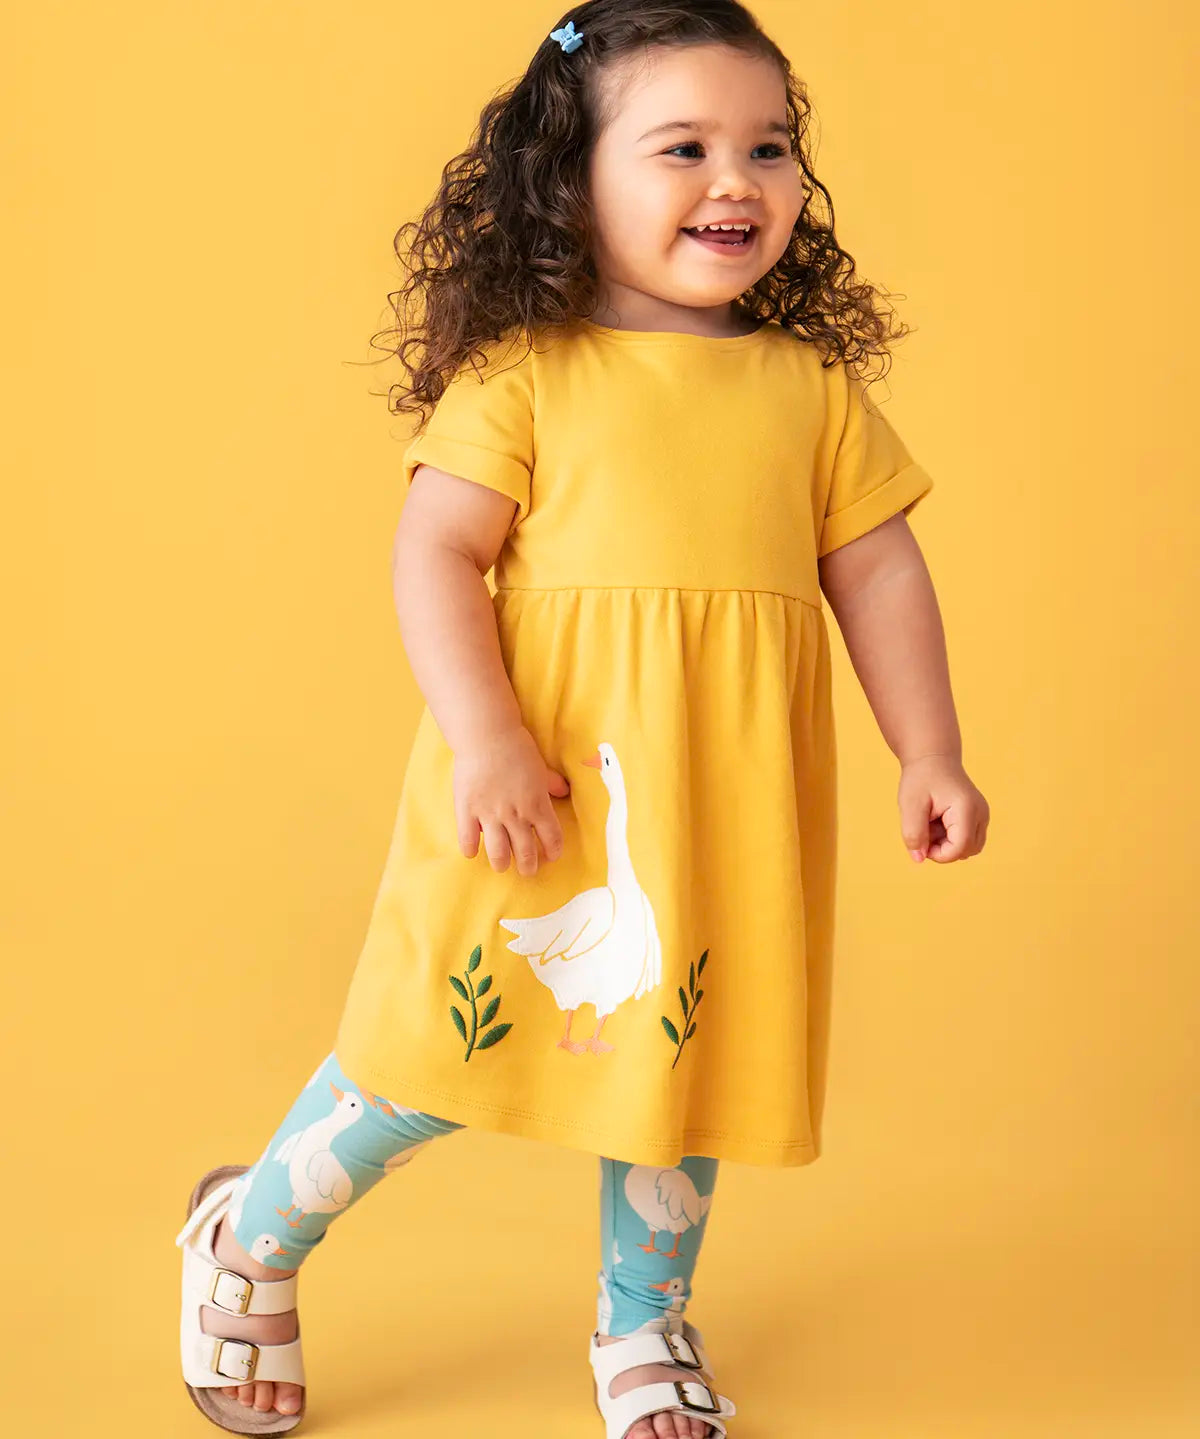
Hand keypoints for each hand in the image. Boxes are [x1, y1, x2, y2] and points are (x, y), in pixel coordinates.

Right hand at [454, 724, 570, 875]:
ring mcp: (490, 815)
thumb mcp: (540, 767)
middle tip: (527, 870)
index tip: (551, 857)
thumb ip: (552, 783)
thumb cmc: (516, 747)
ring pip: (498, 852)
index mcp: (537, 804)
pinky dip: (470, 849)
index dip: (553, 851)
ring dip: (501, 863)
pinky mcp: (467, 810)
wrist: (487, 735)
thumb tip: (564, 791)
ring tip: (502, 865)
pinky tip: (472, 852)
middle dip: (528, 865)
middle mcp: (516, 815)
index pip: (551, 837)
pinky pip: (468, 839)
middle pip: (525, 851)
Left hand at [897, 753, 988, 863]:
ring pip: (968, 848)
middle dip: (942, 849)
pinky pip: (968, 840)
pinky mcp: (979, 817)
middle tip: (925, 827)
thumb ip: (913, 833)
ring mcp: (983, 815)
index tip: (921, 840)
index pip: (959, 848)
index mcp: (966, 809)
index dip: (938, 854)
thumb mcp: (910, 804)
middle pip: (966, 851)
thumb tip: (919, 859)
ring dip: (947, 844)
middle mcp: (981, 813)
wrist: (933, 758)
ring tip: (932, 823)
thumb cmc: (921, 778)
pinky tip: (939, 822)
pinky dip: (951, 838)